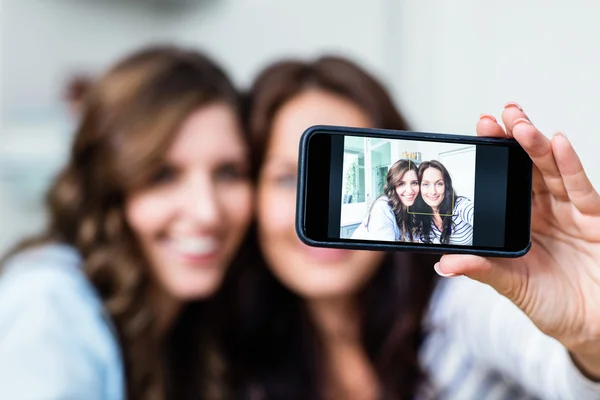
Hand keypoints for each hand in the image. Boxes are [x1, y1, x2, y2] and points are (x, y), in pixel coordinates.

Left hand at [436, 102, 599, 378]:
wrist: (592, 326)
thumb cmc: (552, 305)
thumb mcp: (512, 286)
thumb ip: (482, 270)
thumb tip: (443, 264)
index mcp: (519, 223)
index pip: (502, 183)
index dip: (491, 160)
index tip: (474, 136)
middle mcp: (543, 212)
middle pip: (525, 169)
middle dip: (510, 141)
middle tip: (493, 119)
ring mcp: (569, 213)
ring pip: (550, 171)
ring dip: (535, 145)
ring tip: (518, 124)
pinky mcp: (594, 219)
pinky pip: (580, 189)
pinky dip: (569, 166)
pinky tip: (557, 143)